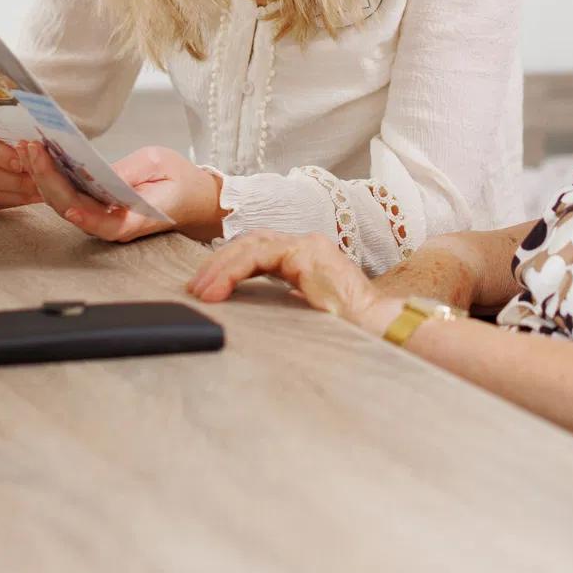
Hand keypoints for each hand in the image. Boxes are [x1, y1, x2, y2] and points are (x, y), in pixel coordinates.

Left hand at [19, 142, 224, 243]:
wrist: (193, 198)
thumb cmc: (179, 181)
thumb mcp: (158, 164)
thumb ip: (127, 172)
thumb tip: (94, 173)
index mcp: (134, 220)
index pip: (104, 223)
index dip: (85, 217)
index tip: (70, 204)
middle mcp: (112, 224)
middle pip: (71, 208)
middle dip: (47, 178)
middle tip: (32, 147)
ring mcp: (100, 219)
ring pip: (62, 203)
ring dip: (42, 176)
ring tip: (27, 147)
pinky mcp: (94, 209)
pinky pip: (67, 196)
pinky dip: (50, 177)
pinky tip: (38, 158)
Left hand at [187, 230, 392, 331]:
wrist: (376, 330)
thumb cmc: (345, 329)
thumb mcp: (301, 313)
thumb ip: (279, 303)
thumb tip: (245, 311)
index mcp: (305, 259)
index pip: (257, 251)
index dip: (227, 267)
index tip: (206, 290)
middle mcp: (306, 245)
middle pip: (249, 242)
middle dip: (218, 264)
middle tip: (195, 289)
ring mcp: (308, 245)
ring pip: (250, 244)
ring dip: (220, 267)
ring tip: (201, 291)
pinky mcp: (307, 252)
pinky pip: (259, 255)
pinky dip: (233, 271)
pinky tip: (218, 289)